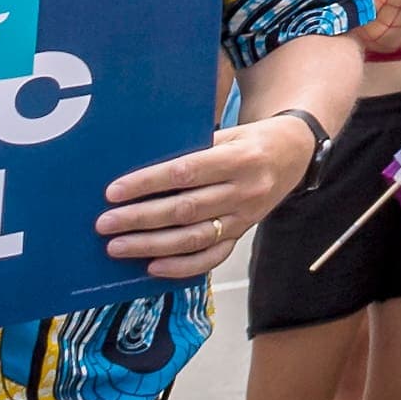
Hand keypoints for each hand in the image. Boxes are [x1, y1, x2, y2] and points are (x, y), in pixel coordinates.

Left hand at [98, 115, 314, 280]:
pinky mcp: (243, 234)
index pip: (185, 173)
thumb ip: (193, 149)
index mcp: (239, 158)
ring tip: (117, 246)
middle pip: (185, 210)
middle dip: (140, 219)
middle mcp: (244, 191)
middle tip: (106, 223)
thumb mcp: (228, 133)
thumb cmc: (251, 139)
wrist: (295, 153)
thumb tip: (141, 169)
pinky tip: (153, 266)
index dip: (147, 183)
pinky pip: (211, 257)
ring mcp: (245, 217)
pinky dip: (181, 266)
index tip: (114, 191)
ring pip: (193, 238)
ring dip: (151, 245)